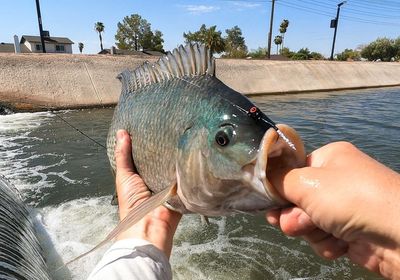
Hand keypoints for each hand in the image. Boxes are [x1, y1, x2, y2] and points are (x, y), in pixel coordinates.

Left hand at [114, 129, 181, 257]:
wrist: (150, 225)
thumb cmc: (132, 203)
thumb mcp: (124, 176)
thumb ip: (123, 155)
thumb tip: (121, 132)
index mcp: (142, 175)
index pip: (147, 154)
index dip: (148, 141)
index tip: (152, 123)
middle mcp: (157, 177)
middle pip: (162, 157)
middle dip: (165, 145)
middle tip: (171, 124)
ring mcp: (170, 182)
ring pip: (174, 163)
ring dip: (176, 154)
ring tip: (182, 132)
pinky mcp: (183, 187)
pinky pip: (185, 173)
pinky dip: (186, 164)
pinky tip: (190, 149)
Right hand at [266, 142, 399, 278]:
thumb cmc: (350, 198)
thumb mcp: (307, 182)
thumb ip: (278, 180)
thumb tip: (258, 175)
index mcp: (329, 159)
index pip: (293, 171)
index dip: (279, 188)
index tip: (267, 202)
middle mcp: (337, 182)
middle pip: (298, 200)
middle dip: (293, 215)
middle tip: (291, 224)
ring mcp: (344, 209)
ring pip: (308, 222)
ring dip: (311, 231)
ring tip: (324, 232)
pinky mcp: (350, 234)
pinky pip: (324, 238)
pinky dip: (328, 244)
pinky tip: (340, 244)